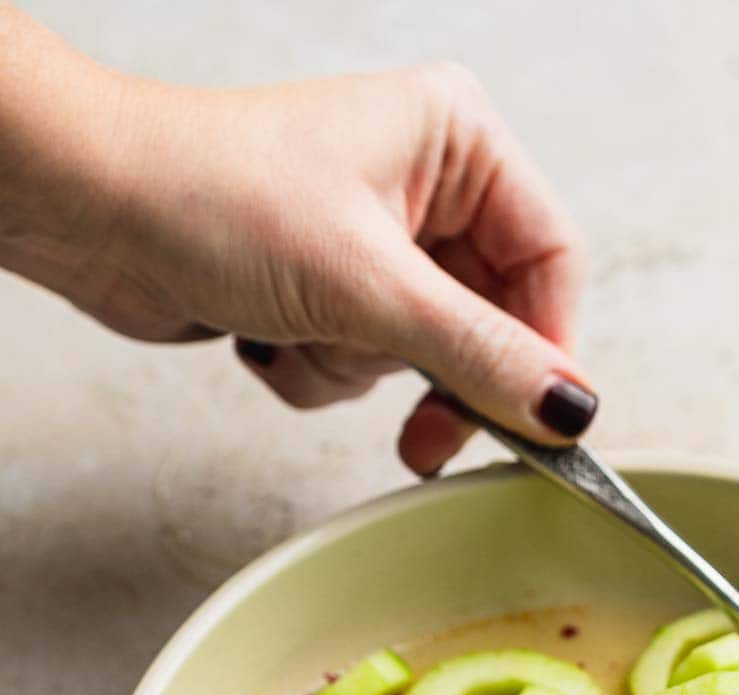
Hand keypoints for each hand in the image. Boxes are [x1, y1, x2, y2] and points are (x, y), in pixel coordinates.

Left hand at [0, 11, 590, 472]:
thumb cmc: (212, 197)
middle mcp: (426, 186)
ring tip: (306, 336)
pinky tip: (274, 337)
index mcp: (456, 141)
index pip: (550, 260)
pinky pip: (370, 369)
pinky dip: (325, 373)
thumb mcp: (369, 287)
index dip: (547, 348)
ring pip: (427, 357)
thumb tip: (569, 408)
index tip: (539, 422)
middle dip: (438, 375)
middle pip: (495, 321)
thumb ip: (480, 355)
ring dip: (362, 370)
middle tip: (430, 434)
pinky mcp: (333, 291)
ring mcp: (379, 243)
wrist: (94, 214)